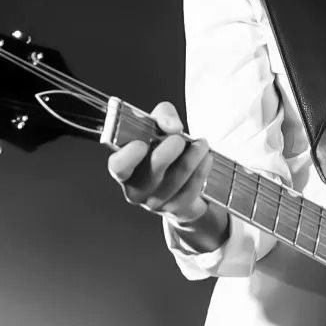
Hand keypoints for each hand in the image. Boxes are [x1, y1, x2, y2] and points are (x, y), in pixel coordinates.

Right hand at [105, 101, 227, 249]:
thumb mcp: (159, 125)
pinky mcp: (176, 209)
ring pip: (174, 181)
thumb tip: (172, 126)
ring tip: (202, 144)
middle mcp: (135, 189)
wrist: (181, 177)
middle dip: (166, 154)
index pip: (118, 166)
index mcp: (124, 167)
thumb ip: (162, 116)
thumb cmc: (164, 147)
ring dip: (191, 159)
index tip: (141, 143)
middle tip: (179, 138)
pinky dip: (200, 172)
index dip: (128, 157)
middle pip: (150, 174)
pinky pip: (190, 190)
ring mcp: (155, 202)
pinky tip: (206, 158)